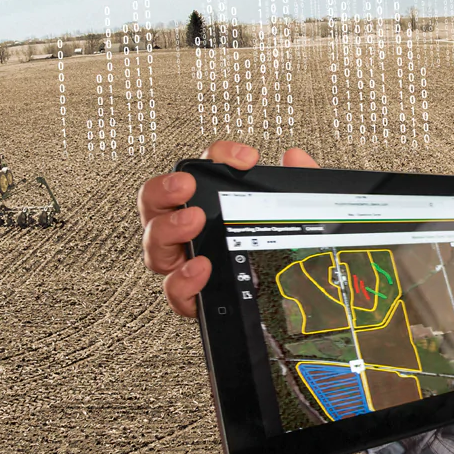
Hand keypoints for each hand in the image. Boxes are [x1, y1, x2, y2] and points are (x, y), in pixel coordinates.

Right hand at [138, 141, 319, 317]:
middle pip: (155, 204)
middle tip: (187, 184)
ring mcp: (186, 263)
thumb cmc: (281, 249)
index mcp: (211, 205)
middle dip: (164, 189)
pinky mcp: (194, 297)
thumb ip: (298, 186)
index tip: (247, 158)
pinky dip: (183, 279)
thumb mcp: (297, 214)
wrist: (292, 298)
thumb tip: (295, 158)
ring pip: (155, 245)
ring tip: (193, 220)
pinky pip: (175, 290)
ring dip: (168, 229)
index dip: (218, 156)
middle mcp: (190, 232)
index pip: (202, 169)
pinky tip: (201, 267)